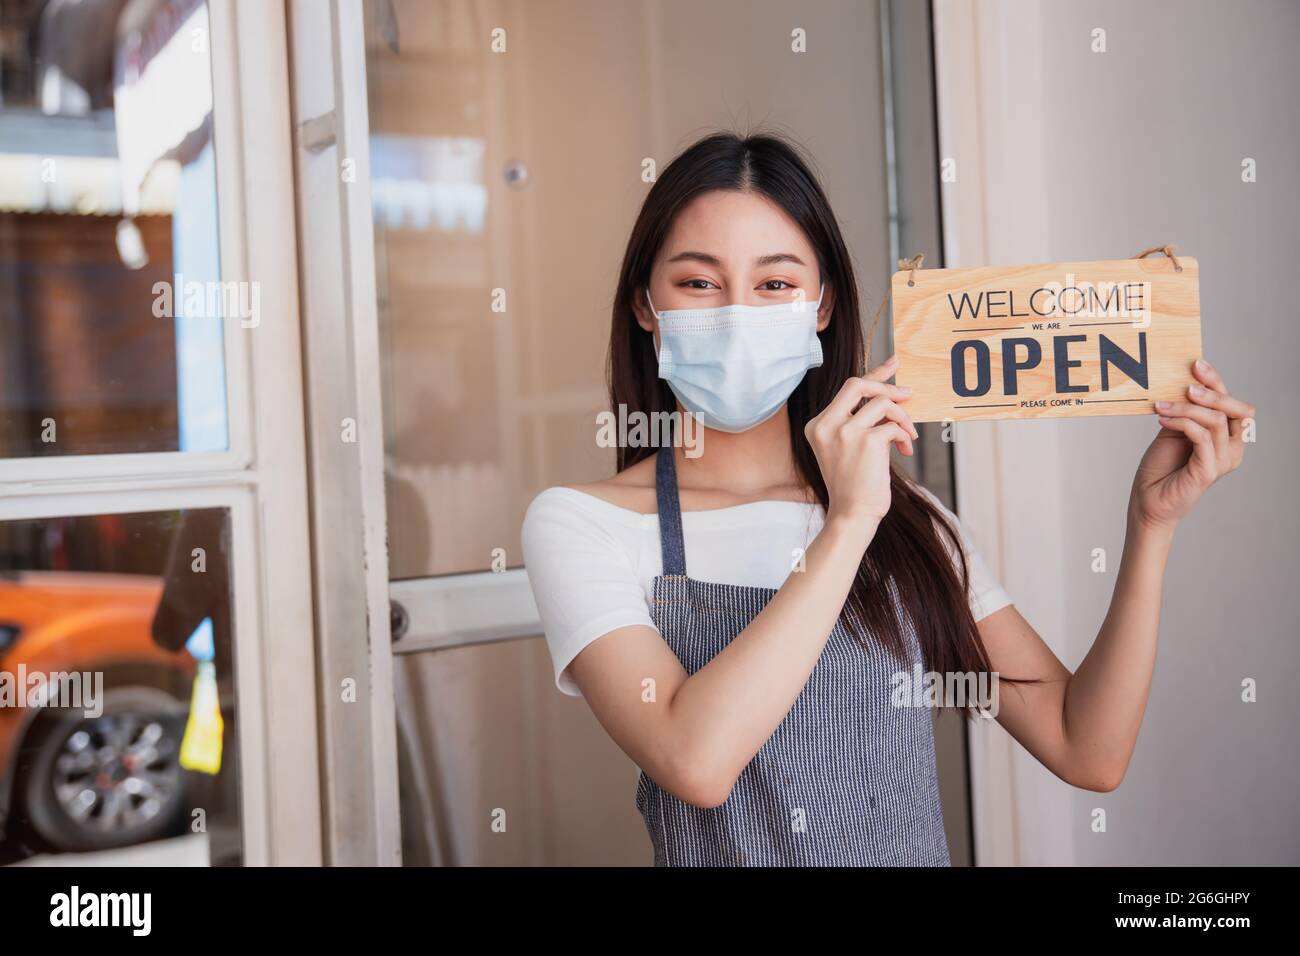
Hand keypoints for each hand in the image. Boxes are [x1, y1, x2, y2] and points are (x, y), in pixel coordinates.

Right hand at [805, 355, 917, 529]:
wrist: (852, 514)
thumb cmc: (854, 484)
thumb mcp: (848, 447)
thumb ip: (860, 419)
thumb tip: (891, 392)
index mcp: (817, 425)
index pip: (847, 389)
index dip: (874, 375)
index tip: (894, 364)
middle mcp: (826, 425)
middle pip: (858, 384)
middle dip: (887, 387)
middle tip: (908, 396)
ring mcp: (845, 432)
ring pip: (882, 404)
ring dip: (902, 418)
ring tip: (907, 436)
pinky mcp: (866, 441)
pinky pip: (894, 426)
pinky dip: (905, 436)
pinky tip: (904, 450)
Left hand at [1131, 358, 1254, 531]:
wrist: (1147, 502)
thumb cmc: (1160, 468)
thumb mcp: (1173, 431)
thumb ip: (1185, 411)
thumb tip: (1184, 382)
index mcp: (1227, 438)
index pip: (1233, 404)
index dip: (1217, 382)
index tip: (1196, 363)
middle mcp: (1231, 449)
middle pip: (1238, 409)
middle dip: (1214, 391)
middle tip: (1187, 384)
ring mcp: (1222, 461)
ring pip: (1217, 420)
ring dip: (1187, 407)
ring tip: (1161, 406)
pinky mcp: (1208, 471)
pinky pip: (1202, 436)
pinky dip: (1182, 422)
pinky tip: (1162, 417)